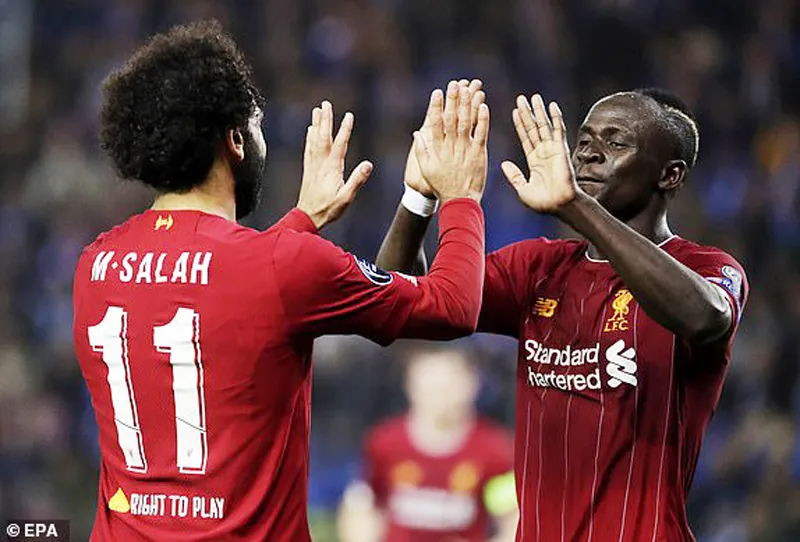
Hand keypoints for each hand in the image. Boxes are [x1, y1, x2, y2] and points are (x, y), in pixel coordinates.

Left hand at [296, 101, 373, 228]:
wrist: (307, 217)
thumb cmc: (329, 209)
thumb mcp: (346, 197)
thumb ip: (357, 180)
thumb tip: (368, 164)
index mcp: (332, 169)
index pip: (340, 144)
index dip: (345, 129)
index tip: (349, 115)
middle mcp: (321, 164)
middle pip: (323, 137)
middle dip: (325, 120)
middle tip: (325, 104)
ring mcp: (313, 166)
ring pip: (314, 140)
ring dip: (316, 124)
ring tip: (317, 111)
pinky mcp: (308, 170)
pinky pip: (308, 149)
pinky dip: (309, 138)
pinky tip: (309, 130)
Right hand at [413, 81, 489, 202]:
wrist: (459, 200)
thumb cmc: (442, 185)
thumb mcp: (427, 168)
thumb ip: (422, 150)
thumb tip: (417, 133)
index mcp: (438, 148)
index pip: (435, 123)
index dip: (436, 107)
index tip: (437, 92)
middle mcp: (451, 146)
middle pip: (452, 119)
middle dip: (453, 100)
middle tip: (454, 84)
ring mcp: (465, 149)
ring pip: (467, 122)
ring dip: (468, 105)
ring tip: (469, 89)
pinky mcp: (479, 153)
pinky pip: (481, 133)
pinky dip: (483, 119)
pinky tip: (484, 106)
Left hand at [501, 94, 579, 213]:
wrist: (560, 205)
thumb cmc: (543, 202)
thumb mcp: (522, 189)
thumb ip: (514, 176)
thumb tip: (503, 164)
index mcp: (534, 161)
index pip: (525, 138)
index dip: (519, 124)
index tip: (514, 112)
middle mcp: (543, 152)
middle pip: (533, 128)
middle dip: (527, 113)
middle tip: (520, 98)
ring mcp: (552, 149)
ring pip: (544, 126)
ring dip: (539, 111)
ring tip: (534, 97)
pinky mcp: (560, 149)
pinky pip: (558, 130)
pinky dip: (555, 118)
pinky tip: (552, 106)